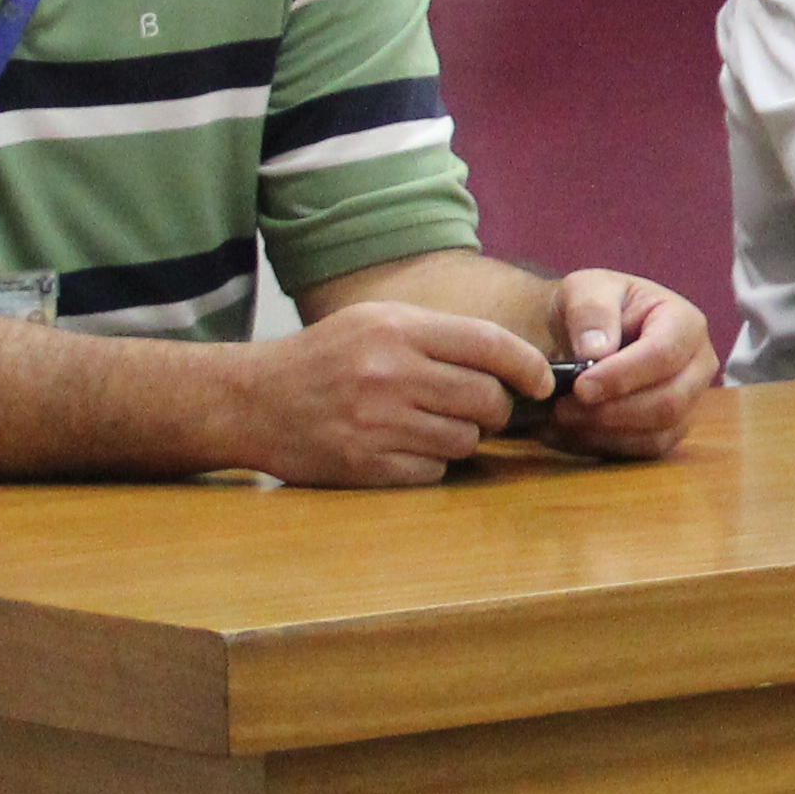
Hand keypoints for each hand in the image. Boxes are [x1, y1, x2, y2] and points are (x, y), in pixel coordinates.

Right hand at [234, 300, 531, 485]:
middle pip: (486, 399)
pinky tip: (404, 447)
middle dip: (497, 409)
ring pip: (466, 440)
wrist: (251, 400)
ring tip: (432, 425)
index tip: (544, 382)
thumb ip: (442, 336)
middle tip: (483, 409)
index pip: (489, 344)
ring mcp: (376, 422)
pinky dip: (431, 463)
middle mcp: (389, 373)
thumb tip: (518, 364)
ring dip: (463, 438)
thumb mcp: (377, 323)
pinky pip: (434, 471)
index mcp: (396, 329)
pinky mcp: (365, 464)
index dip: (528, 366)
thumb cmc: (326, 358)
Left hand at [541, 270, 711, 458]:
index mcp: (685, 323)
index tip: (580, 386)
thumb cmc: (594, 307)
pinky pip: (645, 451)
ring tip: (560, 419)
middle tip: (563, 408)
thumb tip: (597, 352)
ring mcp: (689, 402)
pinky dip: (603, 446)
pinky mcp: (671, 430)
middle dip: (612, 412)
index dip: (623, 375)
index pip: (664, 355)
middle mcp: (699, 366)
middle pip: (669, 403)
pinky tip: (569, 432)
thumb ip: (591, 311)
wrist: (589, 333)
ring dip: (604, 433)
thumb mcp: (586, 288)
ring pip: (658, 434)